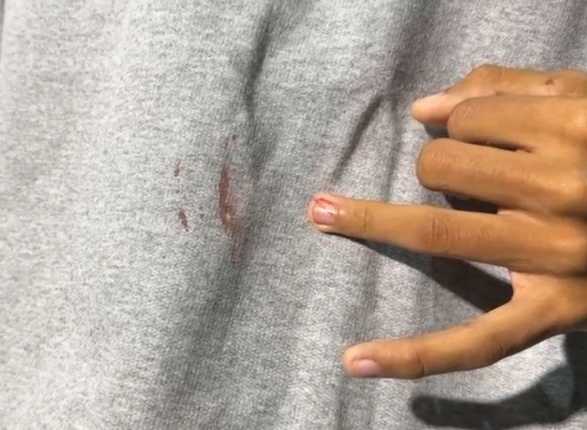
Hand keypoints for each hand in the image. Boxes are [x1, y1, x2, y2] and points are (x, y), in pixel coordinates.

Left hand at [308, 65, 586, 378]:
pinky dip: (415, 355)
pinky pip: (479, 341)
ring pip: (436, 227)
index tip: (482, 129)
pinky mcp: (557, 309)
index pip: (466, 116)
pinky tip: (358, 361)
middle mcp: (567, 190)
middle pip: (440, 165)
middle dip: (436, 160)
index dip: (460, 119)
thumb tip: (423, 109)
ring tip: (355, 210)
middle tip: (477, 172)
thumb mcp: (579, 97)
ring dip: (388, 218)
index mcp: (577, 127)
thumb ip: (502, 88)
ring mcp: (558, 255)